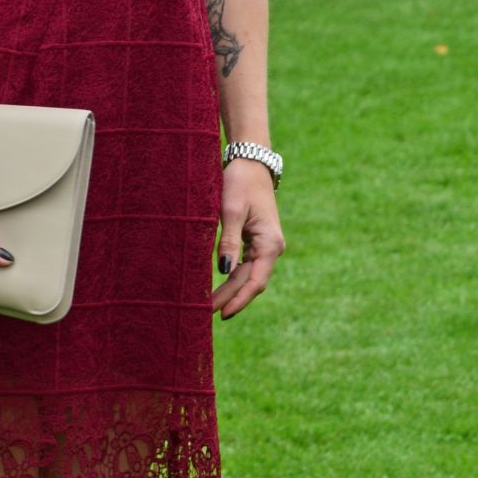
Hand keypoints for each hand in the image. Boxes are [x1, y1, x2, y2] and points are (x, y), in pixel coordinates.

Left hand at [211, 159, 283, 320]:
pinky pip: (246, 267)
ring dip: (231, 291)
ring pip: (248, 277)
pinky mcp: (257, 243)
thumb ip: (228, 241)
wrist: (251, 164)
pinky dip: (233, 279)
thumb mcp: (231, 210)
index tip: (222, 313)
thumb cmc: (240, 183)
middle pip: (250, 282)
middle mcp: (271, 249)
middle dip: (230, 298)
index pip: (255, 281)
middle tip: (205, 313)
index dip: (239, 299)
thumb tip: (223, 270)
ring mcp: (265, 247)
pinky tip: (219, 289)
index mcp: (270, 244)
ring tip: (210, 306)